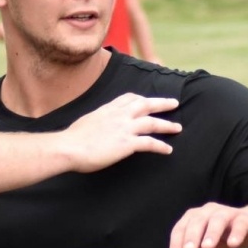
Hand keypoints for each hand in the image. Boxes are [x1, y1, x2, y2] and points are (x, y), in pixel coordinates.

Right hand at [60, 94, 180, 171]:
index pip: (129, 98)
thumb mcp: (87, 121)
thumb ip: (98, 121)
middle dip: (161, 103)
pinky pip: (149, 143)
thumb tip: (99, 127)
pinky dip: (160, 146)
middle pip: (145, 104)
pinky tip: (168, 150)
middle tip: (174, 103)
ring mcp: (124, 128)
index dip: (141, 98)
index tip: (147, 99)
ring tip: (178, 128)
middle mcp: (119, 115)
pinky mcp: (127, 143)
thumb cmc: (73, 138)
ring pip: (152, 122)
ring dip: (167, 124)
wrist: (69, 146)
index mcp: (108, 109)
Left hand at [166, 202, 247, 247]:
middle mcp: (208, 212)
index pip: (181, 228)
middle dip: (192, 236)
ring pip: (218, 220)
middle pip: (197, 221)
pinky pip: (240, 224)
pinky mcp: (245, 219)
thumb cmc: (219, 242)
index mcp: (194, 218)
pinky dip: (236, 233)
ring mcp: (227, 213)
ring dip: (211, 233)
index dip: (177, 242)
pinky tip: (233, 244)